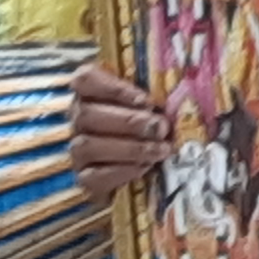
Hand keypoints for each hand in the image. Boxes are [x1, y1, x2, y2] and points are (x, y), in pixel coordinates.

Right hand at [61, 58, 170, 196]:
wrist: (146, 173)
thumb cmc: (153, 126)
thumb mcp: (155, 103)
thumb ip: (158, 93)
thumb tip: (181, 87)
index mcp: (91, 92)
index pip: (86, 79)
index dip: (113, 88)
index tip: (145, 100)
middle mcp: (78, 119)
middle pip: (87, 114)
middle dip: (128, 121)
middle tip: (161, 127)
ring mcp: (78, 150)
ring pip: (87, 145)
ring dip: (128, 148)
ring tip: (160, 150)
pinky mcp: (84, 179)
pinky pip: (93, 176)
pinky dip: (121, 171)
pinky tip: (144, 167)